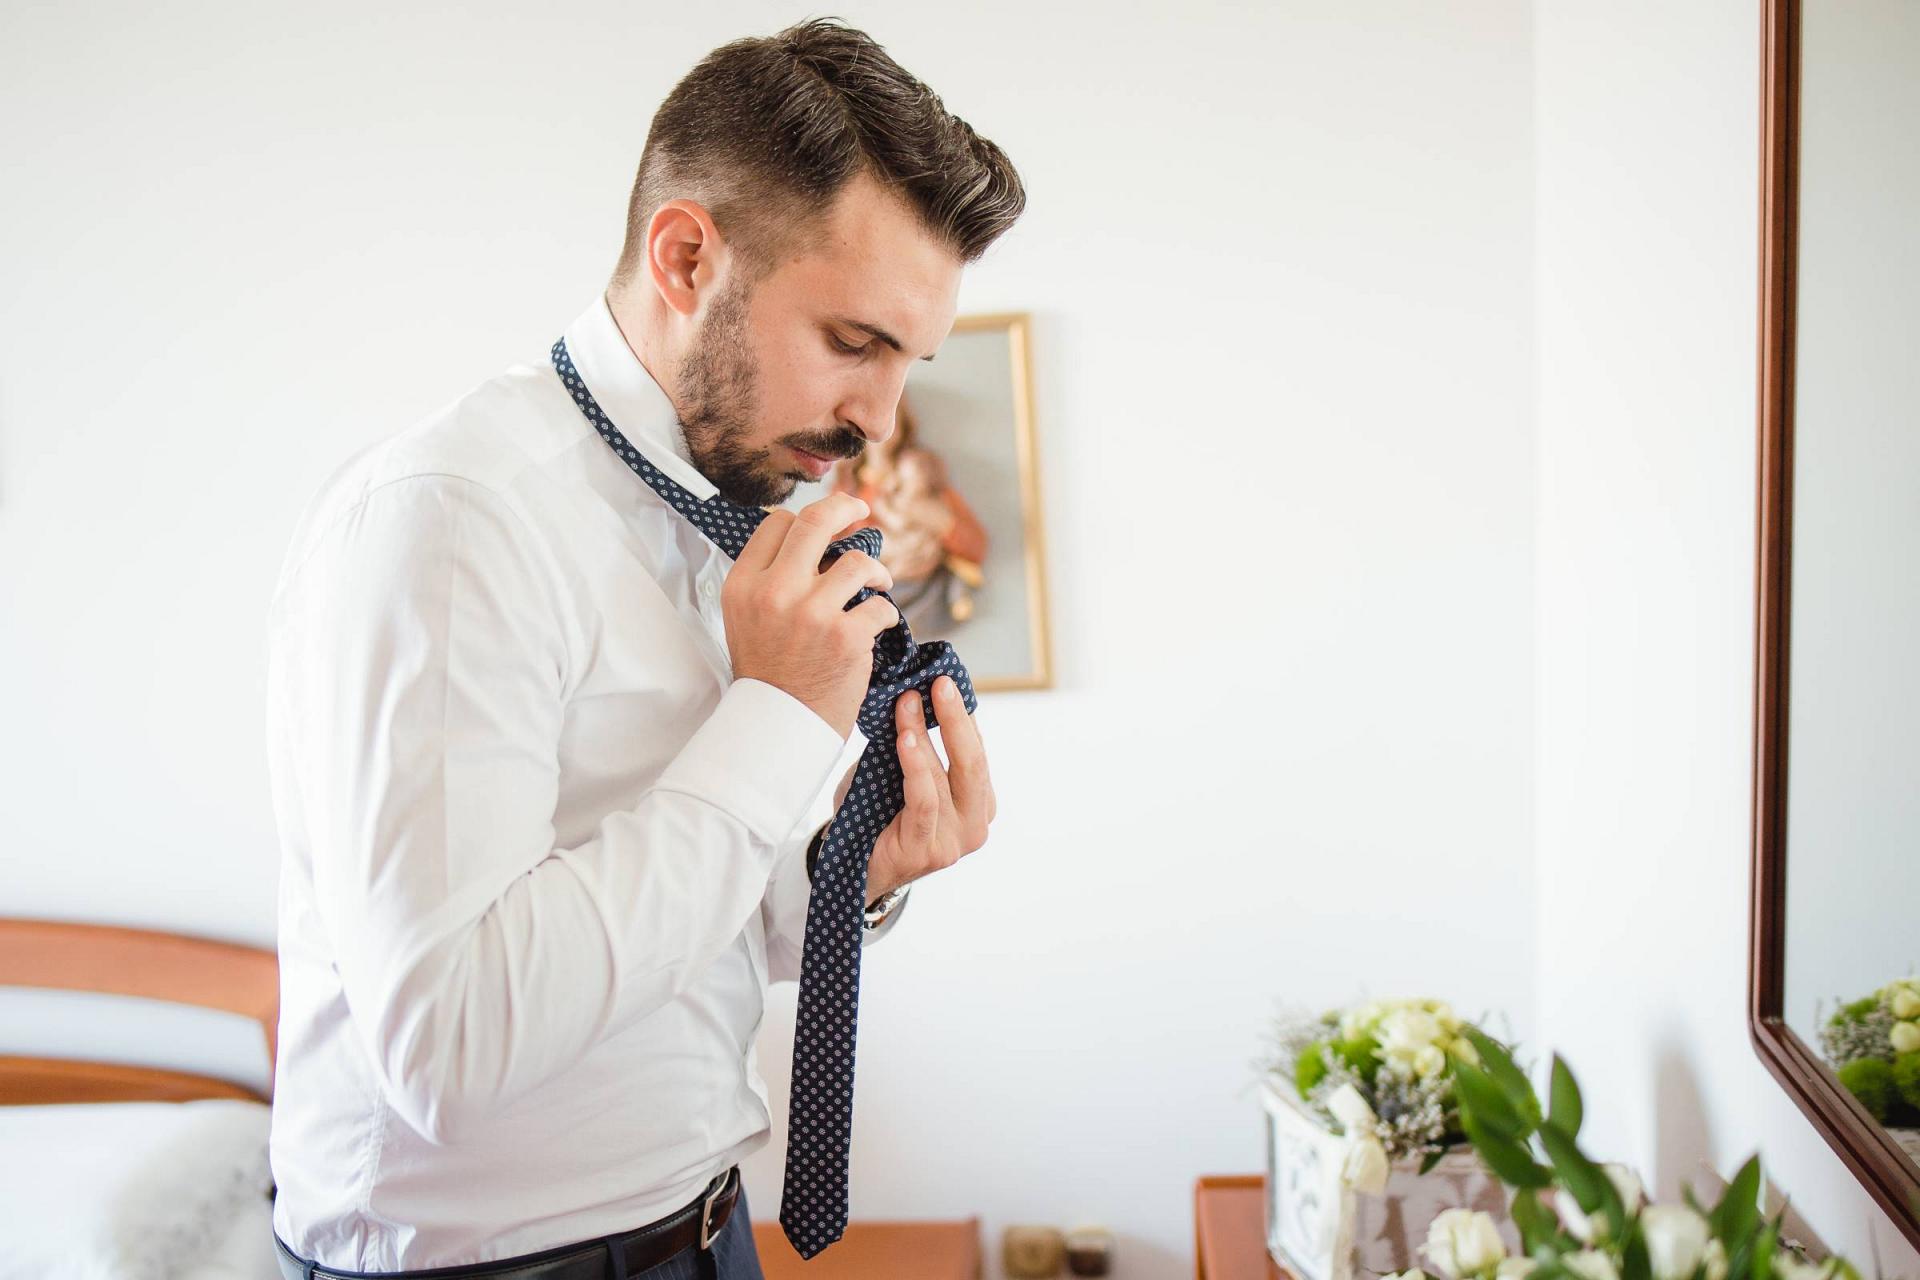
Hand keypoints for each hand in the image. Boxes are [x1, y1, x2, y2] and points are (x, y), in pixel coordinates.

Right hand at [723, 492, 897, 738]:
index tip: (826, 524)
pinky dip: (886, 612)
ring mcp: (811, 612)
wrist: (778, 724)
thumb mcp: (746, 617)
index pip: (777, 524)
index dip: (805, 520)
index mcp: (744, 584)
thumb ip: (769, 578)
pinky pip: (880, 605)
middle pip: (815, 522)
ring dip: (876, 571)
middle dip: (845, 507)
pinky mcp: (846, 636)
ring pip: (858, 562)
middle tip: (860, 509)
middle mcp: (774, 592)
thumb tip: (812, 542)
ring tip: (879, 583)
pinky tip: (879, 622)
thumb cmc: (768, 672)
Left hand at [864, 675, 995, 900]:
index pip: (977, 750)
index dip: (962, 714)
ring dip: (924, 734)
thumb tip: (912, 692)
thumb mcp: (902, 773)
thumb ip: (917, 744)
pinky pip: (924, 801)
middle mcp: (975, 823)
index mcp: (979, 802)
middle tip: (940, 684)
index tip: (944, 680)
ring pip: (946, 778)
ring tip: (907, 704)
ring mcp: (955, 842)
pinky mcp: (928, 851)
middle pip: (973, 761)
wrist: (851, 866)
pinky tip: (905, 741)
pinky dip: (915, 767)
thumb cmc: (877, 813)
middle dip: (956, 718)